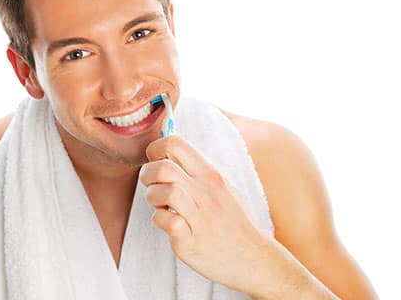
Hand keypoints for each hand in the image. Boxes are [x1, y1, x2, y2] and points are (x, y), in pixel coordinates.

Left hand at [138, 134, 271, 292]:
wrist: (252, 257)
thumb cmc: (232, 221)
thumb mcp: (222, 186)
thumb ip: (197, 170)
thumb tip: (169, 150)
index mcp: (210, 174)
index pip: (175, 144)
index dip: (156, 148)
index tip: (155, 161)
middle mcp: (205, 192)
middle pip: (162, 167)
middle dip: (147, 174)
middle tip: (152, 185)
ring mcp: (198, 216)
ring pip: (162, 192)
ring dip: (152, 197)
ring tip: (162, 205)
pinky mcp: (189, 239)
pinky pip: (164, 220)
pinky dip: (160, 219)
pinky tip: (170, 223)